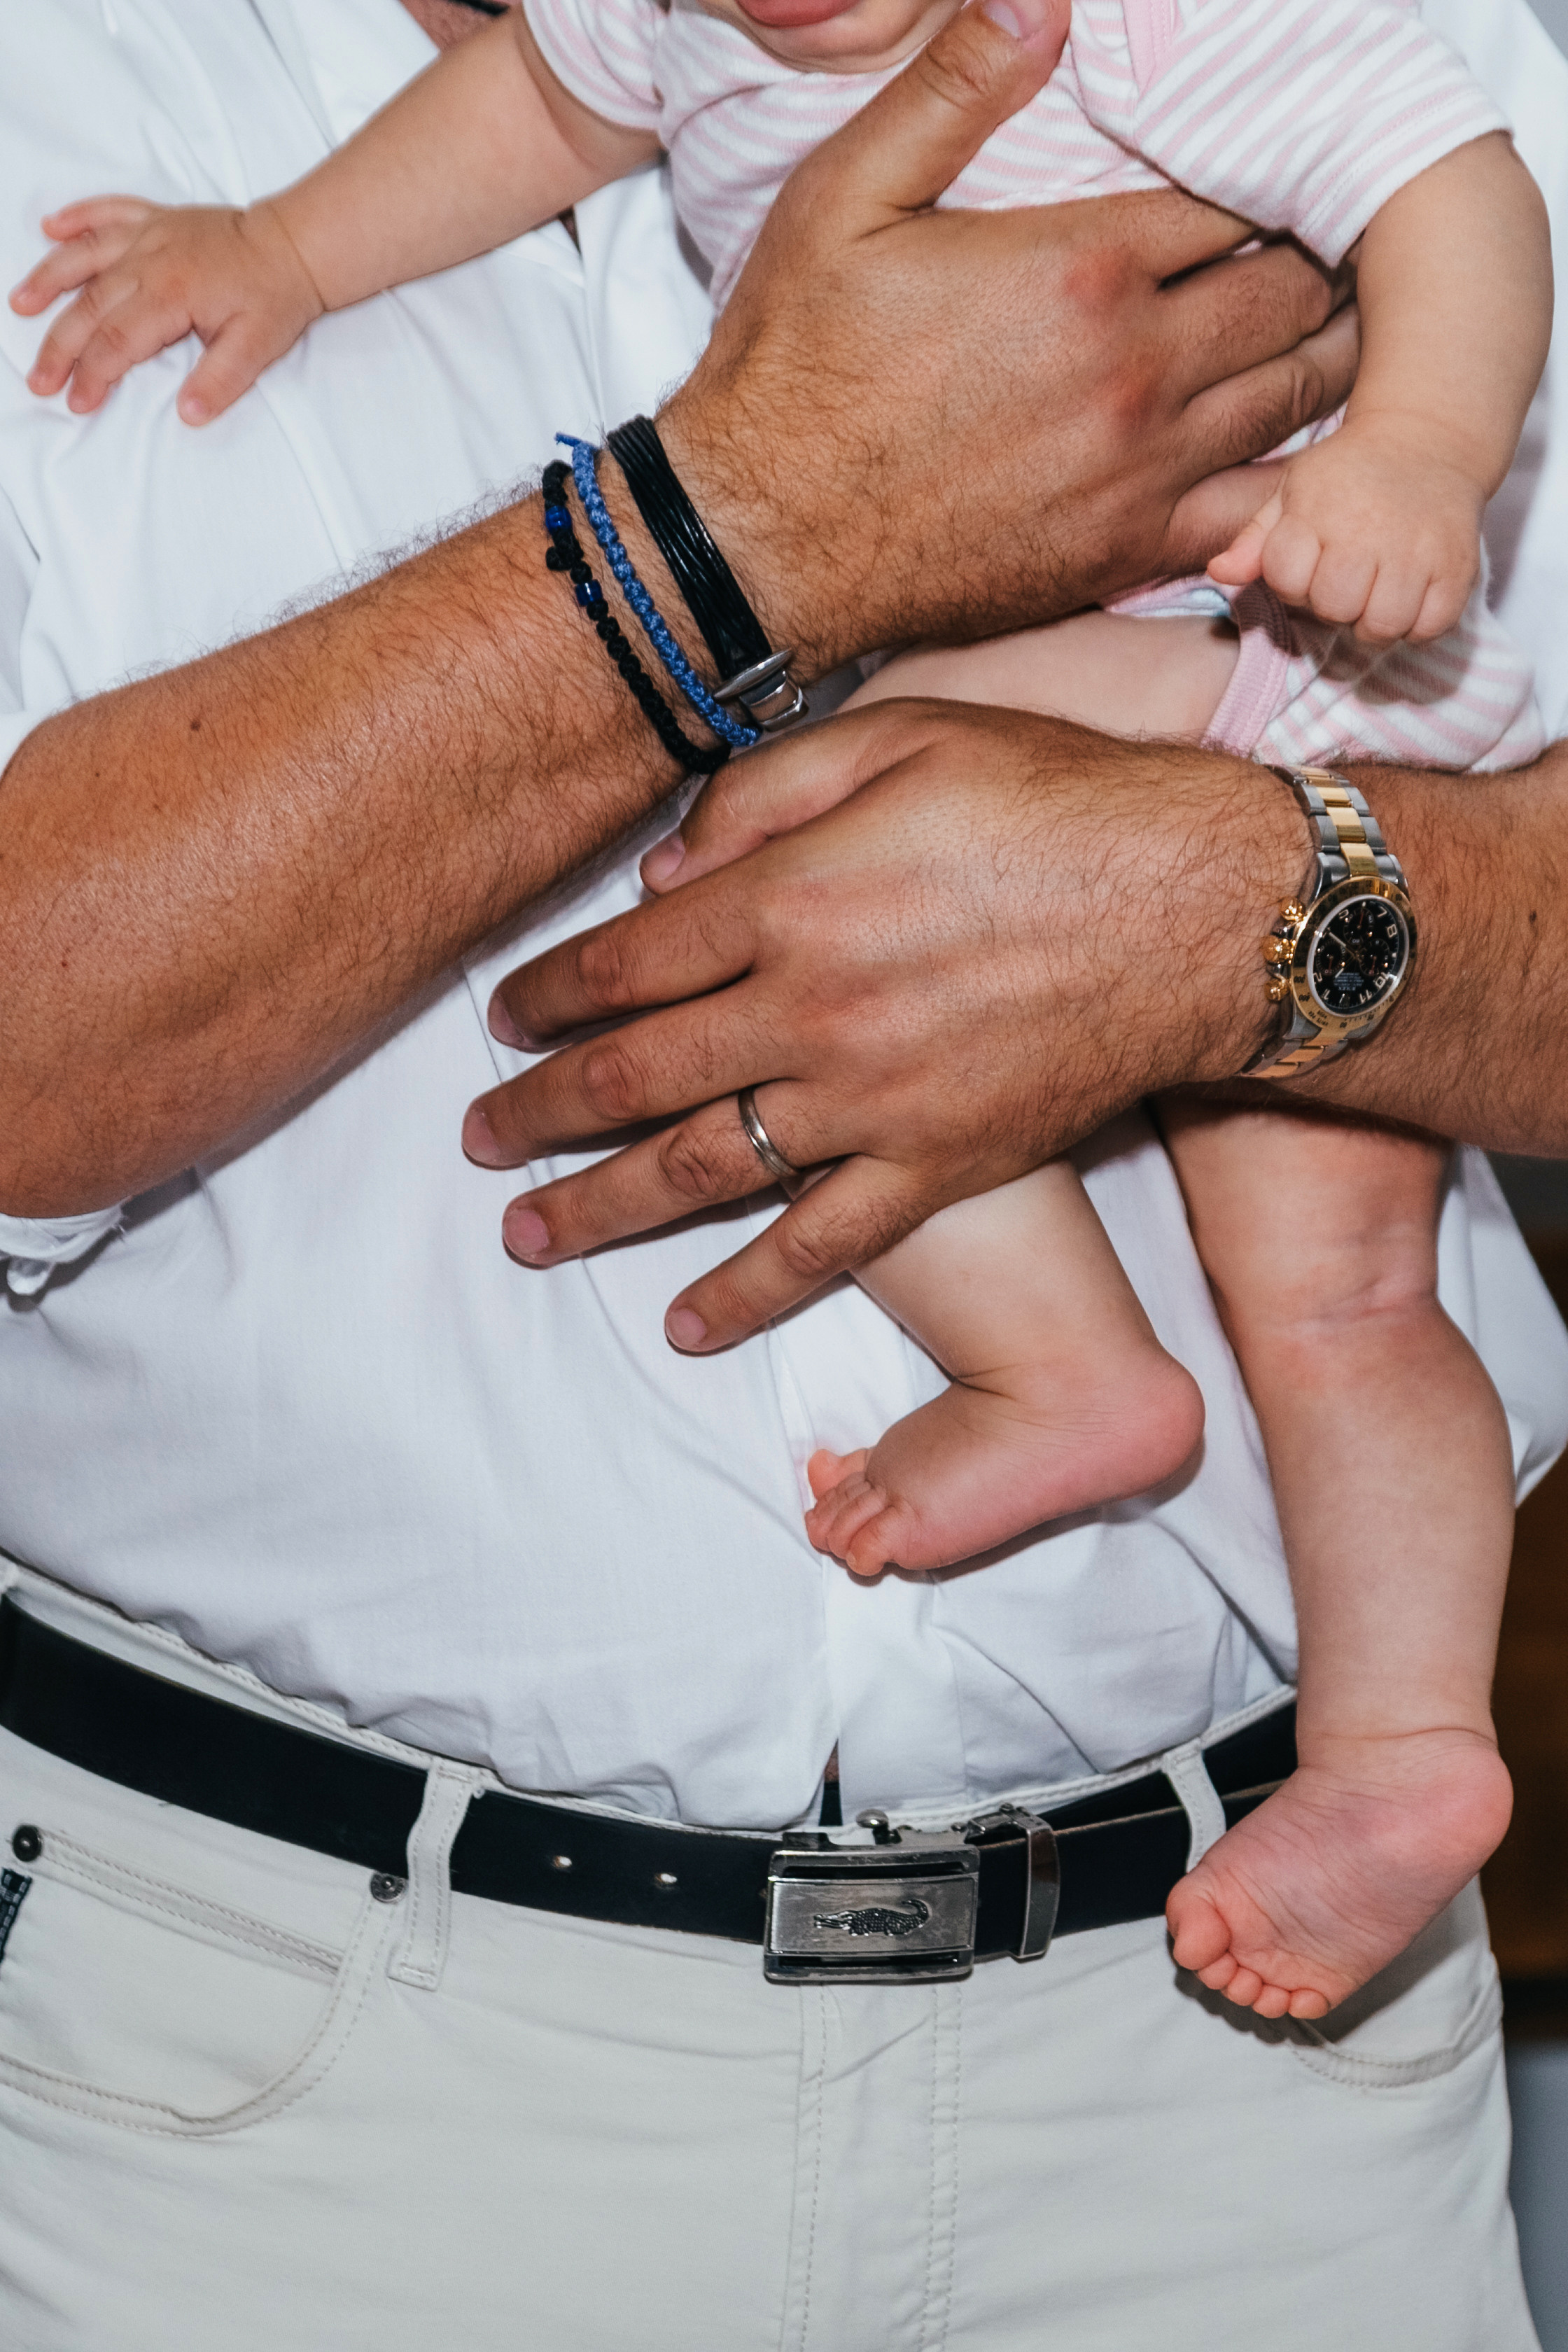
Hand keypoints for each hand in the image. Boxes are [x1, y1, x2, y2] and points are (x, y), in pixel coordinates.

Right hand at [9, 198, 324, 423]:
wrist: (293, 246)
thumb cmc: (275, 296)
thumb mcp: (256, 349)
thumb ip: (219, 382)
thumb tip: (189, 414)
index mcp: (171, 294)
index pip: (118, 341)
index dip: (93, 374)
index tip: (76, 401)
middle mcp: (149, 260)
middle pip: (90, 305)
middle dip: (59, 345)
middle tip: (38, 379)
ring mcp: (150, 234)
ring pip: (85, 255)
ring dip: (49, 279)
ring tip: (20, 304)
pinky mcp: (156, 218)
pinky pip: (107, 210)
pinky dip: (77, 216)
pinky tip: (50, 226)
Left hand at [466, 702, 1302, 1347]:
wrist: (1204, 908)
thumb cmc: (1057, 801)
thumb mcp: (905, 735)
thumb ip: (764, 794)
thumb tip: (663, 874)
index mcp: (787, 898)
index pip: (622, 963)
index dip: (543, 997)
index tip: (498, 1023)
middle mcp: (807, 1010)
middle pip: (631, 1078)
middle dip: (536, 1113)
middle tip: (478, 1140)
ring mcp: (868, 1103)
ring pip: (696, 1171)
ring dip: (597, 1209)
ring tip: (526, 1234)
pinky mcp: (935, 1169)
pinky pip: (819, 1249)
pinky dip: (746, 1293)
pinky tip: (684, 1323)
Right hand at [639, 0, 1358, 678]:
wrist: (764, 545)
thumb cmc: (793, 372)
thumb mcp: (845, 199)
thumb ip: (954, 90)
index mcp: (1083, 267)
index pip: (1234, 200)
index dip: (1258, 183)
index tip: (1255, 182)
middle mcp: (1136, 371)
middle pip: (1292, 294)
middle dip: (1312, 262)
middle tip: (1313, 249)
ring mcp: (1142, 471)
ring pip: (1297, 397)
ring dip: (1323, 356)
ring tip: (1327, 328)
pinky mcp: (1129, 551)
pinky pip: (1262, 508)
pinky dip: (1295, 473)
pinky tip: (1291, 449)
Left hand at [1207, 418, 1482, 644]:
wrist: (1428, 438)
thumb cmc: (1347, 475)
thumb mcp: (1292, 493)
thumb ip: (1254, 539)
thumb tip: (1220, 572)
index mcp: (1319, 511)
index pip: (1287, 580)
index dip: (1293, 582)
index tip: (1311, 561)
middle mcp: (1368, 529)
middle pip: (1335, 608)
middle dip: (1334, 604)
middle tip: (1348, 578)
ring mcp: (1417, 549)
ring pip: (1383, 625)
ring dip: (1376, 620)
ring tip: (1378, 590)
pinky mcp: (1457, 566)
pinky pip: (1429, 626)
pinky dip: (1418, 623)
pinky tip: (1411, 596)